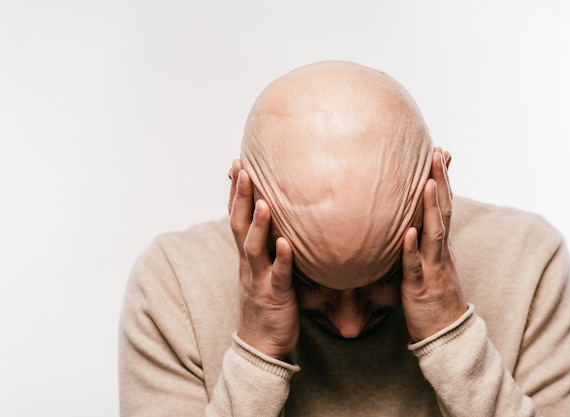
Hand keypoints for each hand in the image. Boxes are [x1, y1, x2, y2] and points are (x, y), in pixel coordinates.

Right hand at [228, 160, 299, 359]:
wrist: (260, 345)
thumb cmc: (266, 303)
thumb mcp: (262, 269)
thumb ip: (267, 245)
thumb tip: (278, 222)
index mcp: (247, 255)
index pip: (236, 217)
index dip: (234, 192)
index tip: (236, 164)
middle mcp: (249, 263)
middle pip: (239, 225)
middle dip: (240, 197)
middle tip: (242, 169)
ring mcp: (260, 278)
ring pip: (254, 248)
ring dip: (258, 224)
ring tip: (263, 202)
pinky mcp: (275, 295)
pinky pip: (279, 275)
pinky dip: (282, 259)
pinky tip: (287, 244)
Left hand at [401, 148, 465, 341]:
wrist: (446, 333)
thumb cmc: (434, 296)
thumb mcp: (430, 262)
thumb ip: (424, 240)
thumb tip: (414, 220)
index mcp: (439, 244)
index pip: (444, 205)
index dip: (443, 179)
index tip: (440, 152)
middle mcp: (439, 251)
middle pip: (443, 210)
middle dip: (440, 180)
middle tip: (437, 152)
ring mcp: (432, 267)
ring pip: (432, 233)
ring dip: (430, 207)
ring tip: (427, 182)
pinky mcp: (420, 286)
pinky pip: (415, 266)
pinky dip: (411, 248)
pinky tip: (408, 232)